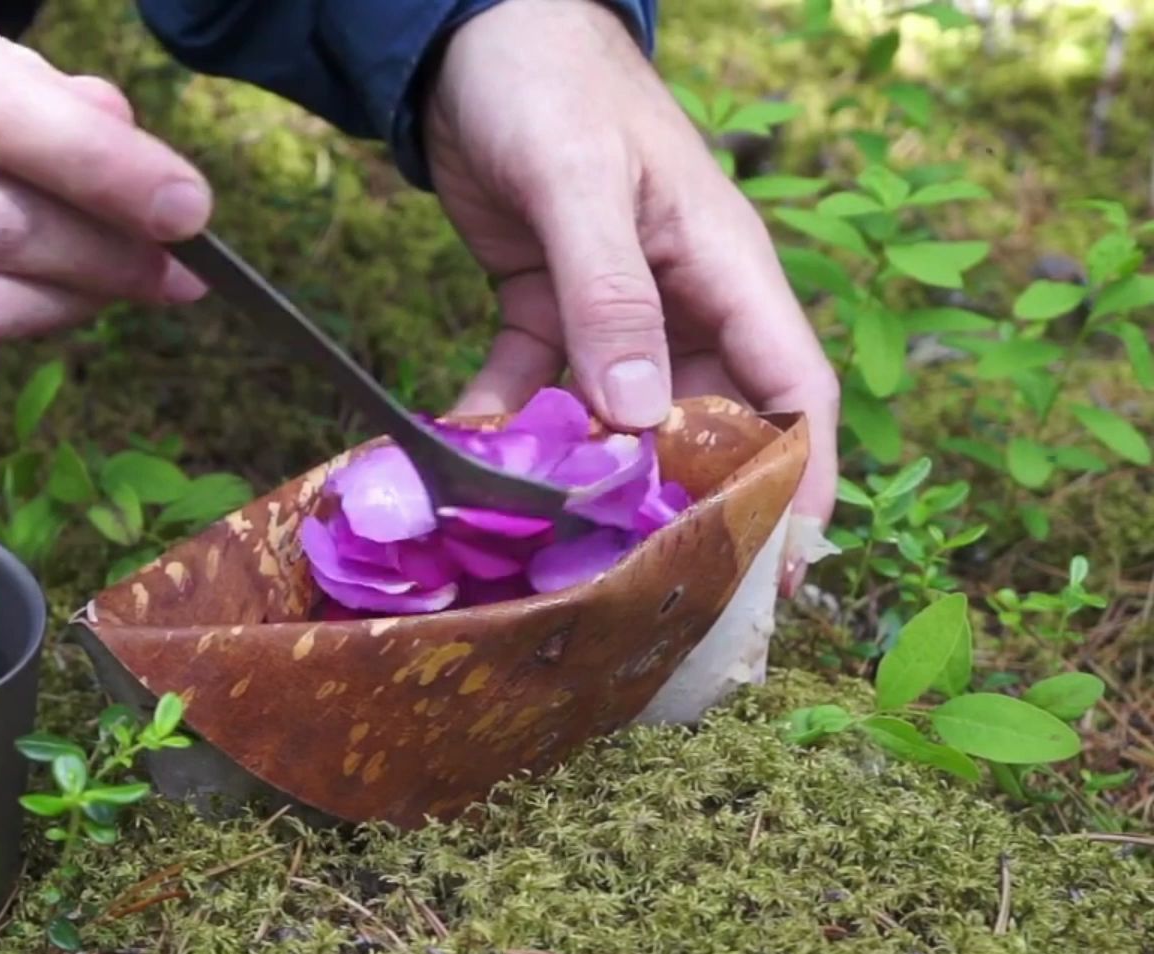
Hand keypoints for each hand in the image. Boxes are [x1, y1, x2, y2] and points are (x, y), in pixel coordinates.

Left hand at [424, 0, 838, 592]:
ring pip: (617, 414)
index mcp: (726, 266)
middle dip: (684, 501)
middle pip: (706, 421)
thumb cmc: (552, 84)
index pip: (792, 388)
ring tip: (554, 545)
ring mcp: (614, 307)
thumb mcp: (583, 184)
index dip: (800, 479)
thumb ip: (610, 295)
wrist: (469, 35)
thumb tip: (639, 415)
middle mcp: (681, 298)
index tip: (786, 568)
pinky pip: (534, 382)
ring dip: (588, 473)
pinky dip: (508, 421)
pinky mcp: (545, 304)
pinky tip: (468, 460)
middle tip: (649, 583)